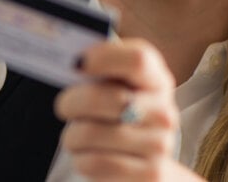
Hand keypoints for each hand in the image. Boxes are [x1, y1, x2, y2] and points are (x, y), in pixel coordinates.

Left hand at [53, 38, 203, 180]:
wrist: (146, 164)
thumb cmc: (118, 118)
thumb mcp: (117, 89)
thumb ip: (101, 73)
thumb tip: (72, 62)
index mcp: (157, 80)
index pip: (138, 60)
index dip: (104, 57)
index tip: (76, 63)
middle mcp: (163, 111)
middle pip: (111, 98)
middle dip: (74, 101)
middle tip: (64, 106)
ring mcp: (160, 144)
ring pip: (93, 133)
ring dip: (73, 135)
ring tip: (75, 135)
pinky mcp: (151, 174)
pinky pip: (96, 162)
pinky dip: (80, 159)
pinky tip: (84, 155)